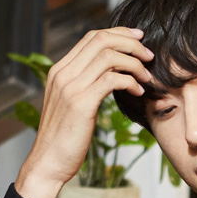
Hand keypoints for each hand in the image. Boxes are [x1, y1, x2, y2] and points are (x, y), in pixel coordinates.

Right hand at [15, 27, 153, 197]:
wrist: (47, 163)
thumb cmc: (63, 140)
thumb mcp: (71, 106)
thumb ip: (84, 87)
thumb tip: (107, 77)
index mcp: (60, 71)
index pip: (92, 37)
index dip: (119, 34)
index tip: (139, 40)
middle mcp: (63, 73)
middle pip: (101, 40)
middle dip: (131, 43)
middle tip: (149, 56)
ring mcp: (71, 87)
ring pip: (109, 56)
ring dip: (134, 63)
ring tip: (146, 77)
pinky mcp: (81, 103)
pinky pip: (112, 80)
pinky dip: (130, 81)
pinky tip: (138, 92)